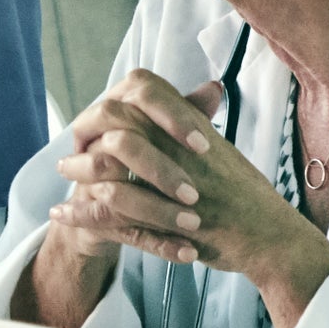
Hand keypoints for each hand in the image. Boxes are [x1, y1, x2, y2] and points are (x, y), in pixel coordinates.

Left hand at [46, 72, 328, 326]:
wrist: (269, 237)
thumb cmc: (248, 198)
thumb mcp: (223, 152)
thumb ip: (199, 125)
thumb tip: (199, 93)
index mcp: (194, 127)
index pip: (144, 90)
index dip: (115, 99)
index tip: (98, 119)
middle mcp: (181, 148)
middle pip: (116, 122)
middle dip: (84, 134)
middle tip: (69, 152)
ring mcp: (172, 184)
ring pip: (106, 168)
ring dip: (77, 172)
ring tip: (62, 177)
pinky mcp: (164, 220)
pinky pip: (110, 212)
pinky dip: (79, 214)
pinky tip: (59, 215)